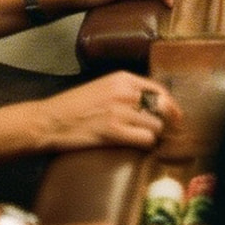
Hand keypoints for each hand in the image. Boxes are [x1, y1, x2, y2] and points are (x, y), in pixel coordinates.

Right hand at [35, 70, 181, 152]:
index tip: (176, 117)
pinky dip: (145, 144)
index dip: (171, 106)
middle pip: (162, 108)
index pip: (159, 90)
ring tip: (143, 139)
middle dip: (165, 122)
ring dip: (153, 135)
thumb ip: (125, 91)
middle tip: (163, 132)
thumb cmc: (73, 107)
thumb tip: (150, 103)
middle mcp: (124, 92)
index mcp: (122, 78)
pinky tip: (137, 146)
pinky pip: (145, 139)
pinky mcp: (113, 131)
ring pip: (156, 125)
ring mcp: (119, 111)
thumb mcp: (102, 88)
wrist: (48, 121)